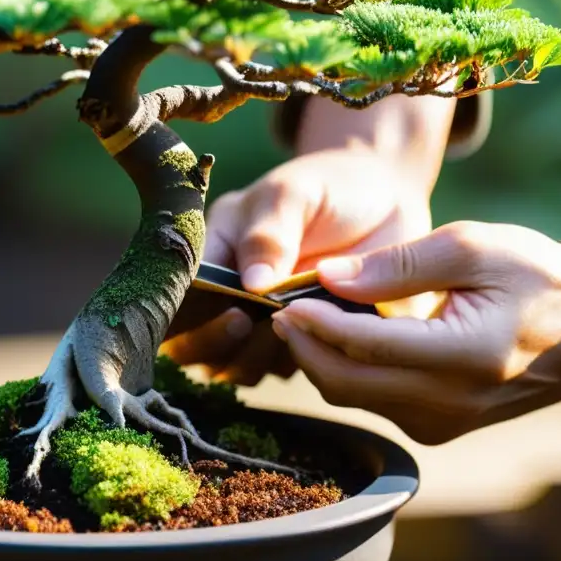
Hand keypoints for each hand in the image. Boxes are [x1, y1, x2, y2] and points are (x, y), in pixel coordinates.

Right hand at [161, 146, 436, 385]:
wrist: (386, 201)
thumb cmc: (328, 189)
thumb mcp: (294, 195)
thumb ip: (269, 234)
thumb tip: (250, 285)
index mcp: (212, 252)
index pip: (174, 295)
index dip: (185, 315)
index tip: (232, 310)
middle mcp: (226, 294)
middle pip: (189, 345)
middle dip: (214, 343)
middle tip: (249, 322)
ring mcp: (260, 325)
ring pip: (232, 368)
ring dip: (254, 358)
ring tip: (294, 324)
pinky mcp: (299, 345)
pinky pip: (280, 372)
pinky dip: (296, 363)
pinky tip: (323, 334)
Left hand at [270, 221, 560, 444]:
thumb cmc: (538, 276)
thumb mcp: (472, 247)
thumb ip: (397, 265)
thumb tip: (329, 277)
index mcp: (463, 357)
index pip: (363, 347)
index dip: (313, 321)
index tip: (280, 295)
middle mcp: (450, 404)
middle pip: (346, 383)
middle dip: (304, 345)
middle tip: (280, 307)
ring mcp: (444, 424)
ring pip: (355, 396)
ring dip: (322, 358)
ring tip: (305, 315)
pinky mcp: (440, 428)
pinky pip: (376, 402)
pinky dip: (349, 370)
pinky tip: (342, 335)